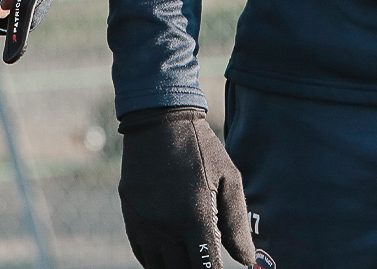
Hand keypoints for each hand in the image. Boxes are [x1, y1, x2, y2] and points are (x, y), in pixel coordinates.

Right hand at [118, 107, 254, 268]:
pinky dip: (158, 261)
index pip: (206, 267)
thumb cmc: (200, 148)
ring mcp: (143, 224)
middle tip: (207, 259)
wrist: (158, 120)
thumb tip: (246, 260)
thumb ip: (237, 224)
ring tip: (191, 255)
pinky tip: (172, 252)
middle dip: (198, 268)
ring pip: (160, 268)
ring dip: (177, 266)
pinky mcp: (130, 217)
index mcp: (194, 217)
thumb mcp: (229, 179)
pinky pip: (143, 254)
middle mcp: (165, 226)